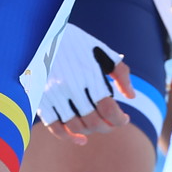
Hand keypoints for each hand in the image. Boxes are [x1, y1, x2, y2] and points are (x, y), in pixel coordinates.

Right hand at [36, 28, 135, 143]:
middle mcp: (71, 86)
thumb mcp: (101, 51)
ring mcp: (54, 94)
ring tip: (99, 126)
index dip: (120, 120)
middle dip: (108, 127)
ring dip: (91, 132)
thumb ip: (120, 73)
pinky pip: (55, 127)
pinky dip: (69, 137)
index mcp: (89, 74)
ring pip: (76, 126)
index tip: (124, 119)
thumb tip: (131, 97)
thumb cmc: (76, 42)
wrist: (40, 32)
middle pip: (94, 121)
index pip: (109, 109)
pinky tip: (81, 139)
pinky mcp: (41, 99)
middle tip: (113, 124)